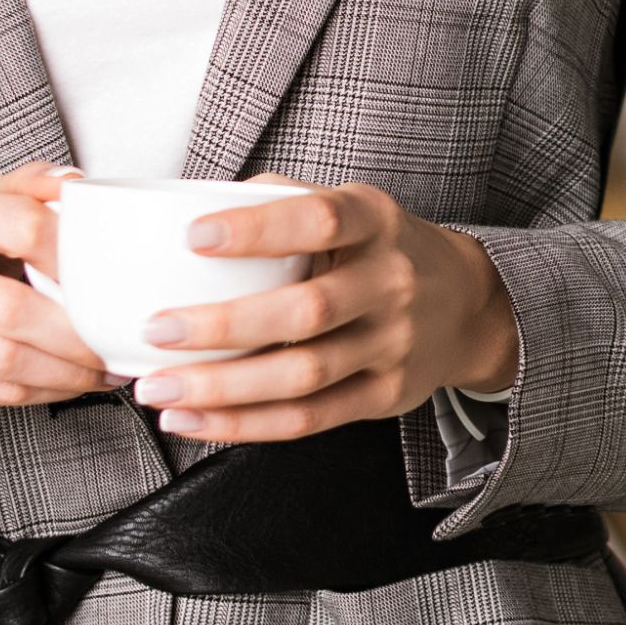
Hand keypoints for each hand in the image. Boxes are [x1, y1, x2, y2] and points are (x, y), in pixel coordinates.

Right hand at [0, 163, 101, 429]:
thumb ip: (19, 191)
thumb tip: (71, 185)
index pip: (18, 223)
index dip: (73, 255)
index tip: (109, 276)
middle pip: (12, 306)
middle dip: (78, 333)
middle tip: (116, 341)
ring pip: (4, 357)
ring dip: (66, 370)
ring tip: (100, 367)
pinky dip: (39, 392)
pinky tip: (63, 384)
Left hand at [126, 179, 518, 444]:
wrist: (467, 306)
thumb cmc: (382, 251)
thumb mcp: (353, 207)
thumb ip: (283, 199)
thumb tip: (193, 203)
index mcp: (376, 222)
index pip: (319, 219)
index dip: (257, 229)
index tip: (193, 236)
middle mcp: (390, 282)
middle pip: (307, 311)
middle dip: (225, 326)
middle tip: (158, 329)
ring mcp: (392, 344)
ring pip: (303, 375)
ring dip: (223, 387)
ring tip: (158, 387)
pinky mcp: (384, 396)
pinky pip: (309, 418)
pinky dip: (244, 424)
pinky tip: (193, 419)